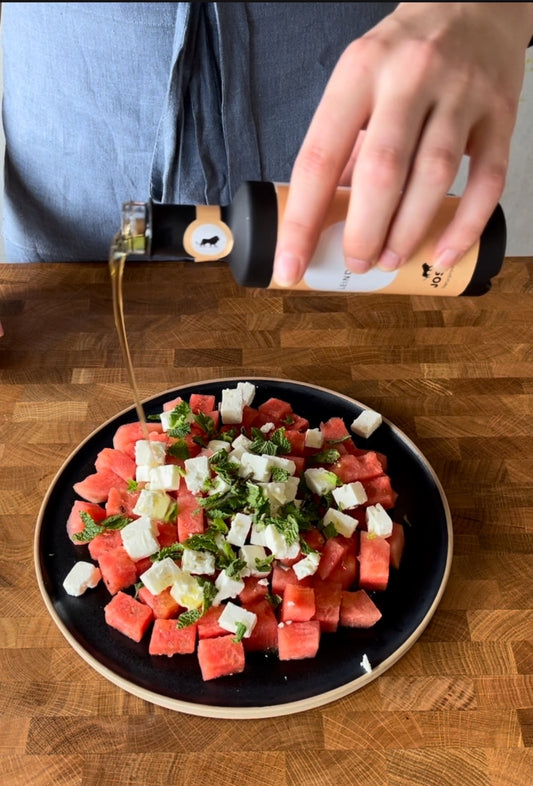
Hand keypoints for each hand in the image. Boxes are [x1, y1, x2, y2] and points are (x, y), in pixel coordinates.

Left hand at [273, 2, 532, 285]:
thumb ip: (345, 146)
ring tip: (390, 259)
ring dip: (407, 231)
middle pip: (381, 171)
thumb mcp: (359, 83)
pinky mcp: (500, 113)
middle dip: (363, 232)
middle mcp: (409, 78)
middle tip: (356, 263)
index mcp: (358, 73)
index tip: (291, 265)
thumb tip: (325, 221)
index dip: (301, 221)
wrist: (475, 3)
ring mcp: (460, 94)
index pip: (319, 157)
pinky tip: (442, 252)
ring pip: (433, 177)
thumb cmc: (403, 56)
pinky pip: (487, 180)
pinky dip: (465, 225)